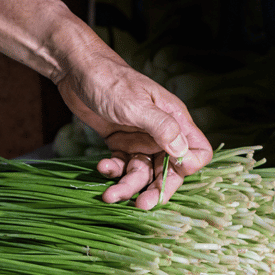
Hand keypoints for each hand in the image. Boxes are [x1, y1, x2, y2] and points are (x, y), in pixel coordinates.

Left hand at [56, 53, 212, 209]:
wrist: (76, 69)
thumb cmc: (109, 80)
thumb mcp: (135, 104)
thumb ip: (161, 127)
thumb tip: (184, 153)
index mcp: (174, 119)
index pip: (197, 151)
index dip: (188, 167)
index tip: (171, 173)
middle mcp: (161, 132)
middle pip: (170, 169)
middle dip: (156, 188)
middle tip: (141, 205)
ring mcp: (140, 138)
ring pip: (143, 172)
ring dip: (128, 186)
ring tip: (109, 194)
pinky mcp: (120, 142)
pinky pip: (123, 166)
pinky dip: (114, 172)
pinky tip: (101, 168)